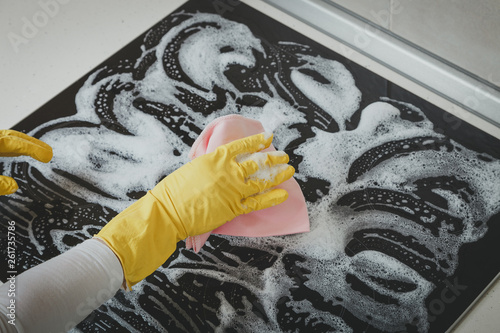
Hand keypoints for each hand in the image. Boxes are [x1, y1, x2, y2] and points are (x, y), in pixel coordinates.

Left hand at [0, 130, 52, 194]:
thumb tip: (13, 186)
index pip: (14, 143)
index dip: (33, 148)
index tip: (47, 155)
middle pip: (12, 136)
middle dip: (32, 143)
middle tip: (48, 151)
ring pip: (6, 137)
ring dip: (22, 143)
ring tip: (36, 149)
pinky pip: (1, 142)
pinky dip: (11, 146)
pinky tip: (15, 153)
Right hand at [96, 133, 294, 288]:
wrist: (169, 210)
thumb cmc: (174, 190)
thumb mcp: (192, 168)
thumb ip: (209, 165)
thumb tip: (218, 164)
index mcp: (216, 158)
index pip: (241, 146)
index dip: (257, 140)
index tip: (268, 137)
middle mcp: (228, 171)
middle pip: (257, 162)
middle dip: (273, 157)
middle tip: (283, 155)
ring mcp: (233, 189)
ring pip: (262, 180)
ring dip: (278, 174)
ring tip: (289, 170)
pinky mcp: (234, 207)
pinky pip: (258, 202)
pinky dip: (272, 198)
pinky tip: (283, 194)